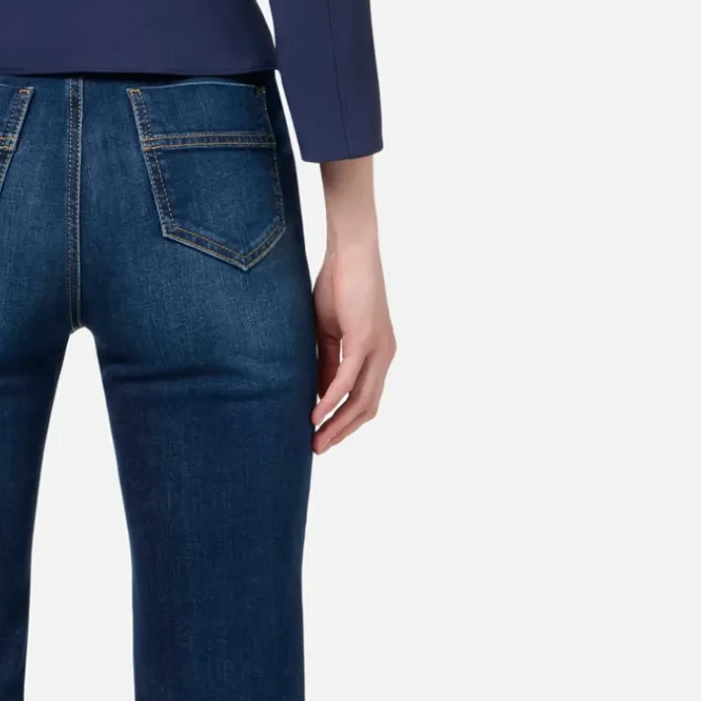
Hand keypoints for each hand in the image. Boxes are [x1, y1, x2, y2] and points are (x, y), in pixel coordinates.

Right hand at [311, 238, 393, 452]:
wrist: (349, 252)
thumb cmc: (338, 286)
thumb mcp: (329, 333)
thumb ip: (328, 363)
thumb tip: (322, 395)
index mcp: (377, 355)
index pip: (365, 400)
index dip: (344, 422)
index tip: (321, 436)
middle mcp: (383, 356)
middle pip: (367, 408)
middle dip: (342, 432)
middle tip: (317, 448)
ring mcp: (378, 349)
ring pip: (361, 400)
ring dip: (338, 424)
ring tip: (316, 440)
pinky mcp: (365, 339)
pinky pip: (348, 379)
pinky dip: (332, 400)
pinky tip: (316, 415)